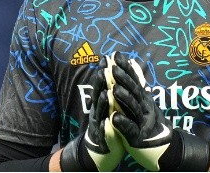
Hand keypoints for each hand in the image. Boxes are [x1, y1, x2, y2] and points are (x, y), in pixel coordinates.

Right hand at [84, 56, 124, 170]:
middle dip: (101, 83)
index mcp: (101, 103)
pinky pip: (102, 132)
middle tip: (104, 71)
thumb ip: (110, 92)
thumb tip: (112, 73)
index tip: (107, 59)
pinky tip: (105, 122)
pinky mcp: (101, 138)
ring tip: (105, 93)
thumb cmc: (107, 124)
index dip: (104, 73)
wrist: (100, 149)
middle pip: (98, 95)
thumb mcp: (109, 107)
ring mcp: (98, 124)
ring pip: (100, 112)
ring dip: (102, 102)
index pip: (102, 85)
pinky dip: (103, 127)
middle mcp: (97, 111)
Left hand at [109, 53, 209, 170]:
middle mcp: (144, 108)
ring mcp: (142, 122)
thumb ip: (137, 86)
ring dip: (123, 98)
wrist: (165, 149)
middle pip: (134, 92)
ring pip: (133, 108)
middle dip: (123, 79)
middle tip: (112, 67)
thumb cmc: (150, 124)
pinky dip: (123, 123)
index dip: (126, 68)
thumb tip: (131, 65)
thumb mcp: (144, 104)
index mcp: (144, 100)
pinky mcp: (138, 138)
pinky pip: (130, 129)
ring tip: (113, 89)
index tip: (116, 55)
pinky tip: (113, 117)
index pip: (134, 81)